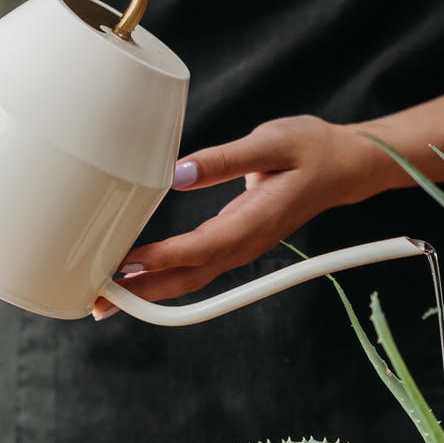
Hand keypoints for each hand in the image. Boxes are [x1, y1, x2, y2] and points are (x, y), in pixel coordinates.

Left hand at [97, 116, 382, 316]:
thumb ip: (225, 159)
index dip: (161, 259)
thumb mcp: (271, 142)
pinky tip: (137, 274)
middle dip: (143, 292)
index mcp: (255, 221)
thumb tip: (178, 174)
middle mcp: (246, 243)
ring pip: (190, 277)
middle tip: (97, 300)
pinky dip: (165, 275)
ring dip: (149, 289)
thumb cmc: (311, 148)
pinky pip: (197, 267)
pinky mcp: (236, 242)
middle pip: (189, 277)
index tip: (124, 264)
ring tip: (106, 296)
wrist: (346, 166)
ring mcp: (242, 247)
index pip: (200, 248)